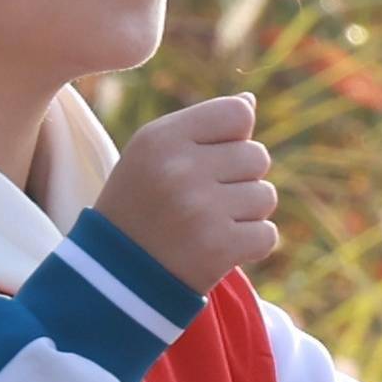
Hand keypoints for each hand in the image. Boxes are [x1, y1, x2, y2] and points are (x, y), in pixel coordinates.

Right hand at [102, 94, 278, 292]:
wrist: (113, 279)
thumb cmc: (140, 207)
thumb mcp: (152, 155)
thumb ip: (201, 125)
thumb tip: (249, 101)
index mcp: (161, 138)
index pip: (237, 113)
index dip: (233, 138)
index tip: (209, 161)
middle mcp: (180, 169)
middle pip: (257, 156)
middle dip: (240, 179)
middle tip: (203, 202)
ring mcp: (200, 209)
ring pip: (265, 196)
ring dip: (245, 214)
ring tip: (206, 226)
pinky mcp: (219, 248)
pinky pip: (267, 234)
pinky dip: (249, 246)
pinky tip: (215, 250)